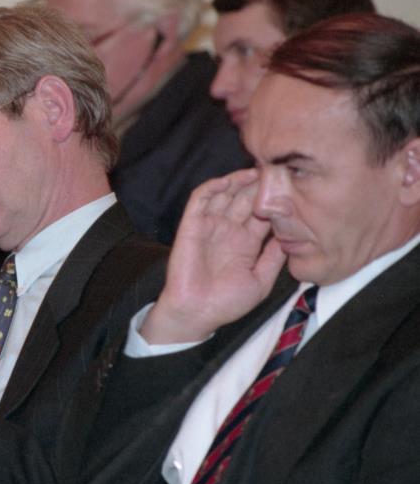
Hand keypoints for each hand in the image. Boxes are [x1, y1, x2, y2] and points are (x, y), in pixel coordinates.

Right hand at [143, 169, 285, 342]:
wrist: (197, 313)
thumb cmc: (227, 303)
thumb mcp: (261, 280)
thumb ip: (274, 257)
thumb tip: (291, 236)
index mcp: (246, 242)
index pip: (263, 213)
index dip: (275, 200)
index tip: (291, 186)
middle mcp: (229, 230)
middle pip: (246, 199)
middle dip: (259, 184)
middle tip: (276, 169)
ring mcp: (210, 226)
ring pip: (225, 194)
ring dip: (239, 181)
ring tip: (256, 170)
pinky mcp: (192, 225)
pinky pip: (200, 200)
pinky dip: (212, 187)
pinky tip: (227, 181)